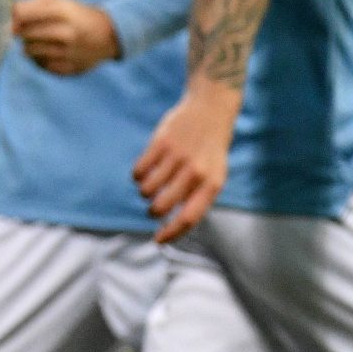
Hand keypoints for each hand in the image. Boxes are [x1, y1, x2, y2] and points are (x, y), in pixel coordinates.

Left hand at [10, 0, 121, 75]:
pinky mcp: (70, 69)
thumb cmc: (73, 14)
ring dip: (29, 45)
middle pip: (24, 33)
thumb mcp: (56, 1)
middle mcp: (67, 32)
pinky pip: (41, 65)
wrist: (108, 35)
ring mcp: (69, 52)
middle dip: (22, 31)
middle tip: (32, 29)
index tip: (19, 17)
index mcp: (63, 11)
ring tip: (41, 40)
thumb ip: (29, 6)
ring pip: (29, 51)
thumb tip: (9, 26)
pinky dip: (40, 59)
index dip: (16, 16)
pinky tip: (49, 52)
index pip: (22, 13)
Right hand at [133, 83, 240, 244]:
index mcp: (212, 184)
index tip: (158, 240)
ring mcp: (177, 157)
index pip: (188, 218)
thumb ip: (198, 198)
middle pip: (162, 206)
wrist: (210, 111)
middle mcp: (195, 172)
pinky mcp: (161, 143)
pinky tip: (145, 171)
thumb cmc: (210, 151)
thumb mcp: (214, 175)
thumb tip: (173, 224)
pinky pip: (138, 171)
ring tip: (152, 185)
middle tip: (154, 207)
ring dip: (145, 192)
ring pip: (146, 189)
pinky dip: (138, 176)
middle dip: (153, 211)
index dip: (171, 233)